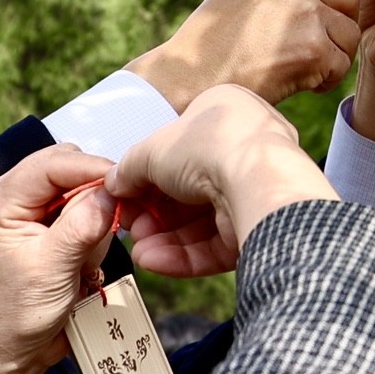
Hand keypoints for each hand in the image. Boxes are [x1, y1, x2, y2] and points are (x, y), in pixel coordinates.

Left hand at [0, 145, 120, 373]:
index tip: (124, 182)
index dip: (90, 168)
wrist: (6, 356)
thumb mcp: (52, 268)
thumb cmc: (17, 317)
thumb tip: (111, 192)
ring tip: (83, 261)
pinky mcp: (39, 232)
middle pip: (61, 169)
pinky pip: (74, 215)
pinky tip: (82, 263)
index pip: (49, 164)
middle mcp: (5, 201)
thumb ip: (82, 224)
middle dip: (90, 195)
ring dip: (89, 221)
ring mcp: (22, 216)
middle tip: (108, 224)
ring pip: (72, 191)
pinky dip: (87, 234)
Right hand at [108, 84, 333, 276]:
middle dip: (155, 214)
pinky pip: (218, 242)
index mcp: (226, 111)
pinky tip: (153, 261)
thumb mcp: (152, 149)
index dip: (147, 174)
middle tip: (131, 227)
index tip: (124, 194)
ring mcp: (257, 189)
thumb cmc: (207, 147)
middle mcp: (246, 148)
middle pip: (188, 189)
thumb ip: (129, 168)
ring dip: (165, 238)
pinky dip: (185, 254)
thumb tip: (113, 184)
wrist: (257, 180)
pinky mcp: (262, 226)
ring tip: (139, 251)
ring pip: (202, 221)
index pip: (179, 148)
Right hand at [132, 0, 363, 108]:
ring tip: (304, 67)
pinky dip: (325, 79)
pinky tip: (299, 83)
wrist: (190, 79)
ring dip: (334, 55)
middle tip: (317, 47)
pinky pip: (341, 64)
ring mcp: (304, 11)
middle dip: (340, 25)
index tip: (330, 11)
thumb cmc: (214, 41)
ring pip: (350, 33)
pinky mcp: (313, 47)